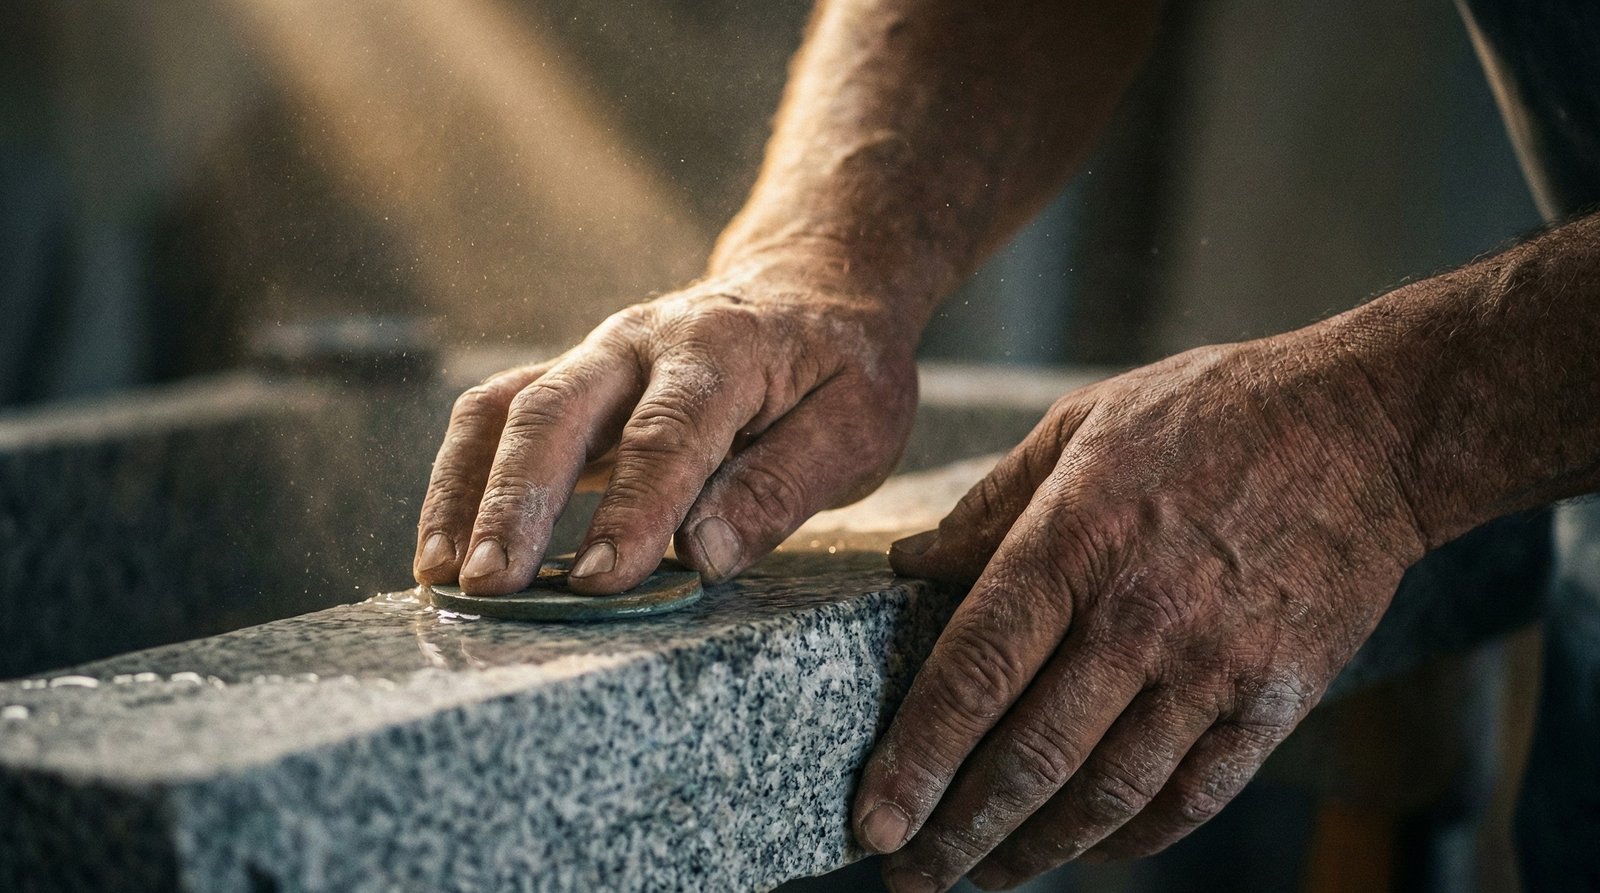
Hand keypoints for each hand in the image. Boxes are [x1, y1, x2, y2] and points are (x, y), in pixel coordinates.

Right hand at [412, 263, 917, 594]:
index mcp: (724, 349)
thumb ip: (780, 487)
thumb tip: (701, 556)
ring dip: (468, 492)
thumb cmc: (839, 370)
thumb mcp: (855, 426)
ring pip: (507, 409)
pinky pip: (494, 418)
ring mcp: (594, 357)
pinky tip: (445, 550)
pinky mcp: (568, 381)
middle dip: (518, 501)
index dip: (632, 510)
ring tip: (447, 578)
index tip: (601, 581)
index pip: (667, 434)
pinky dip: (460, 480)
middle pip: (558, 411)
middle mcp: (641, 342)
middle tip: (492, 586)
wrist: (810, 288)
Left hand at [851, 332, 1426, 889]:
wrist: (1369, 429)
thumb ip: (990, 506)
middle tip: (908, 878)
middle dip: (958, 834)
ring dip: (1035, 851)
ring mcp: (1212, 666)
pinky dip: (1132, 838)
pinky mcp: (1274, 699)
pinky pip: (1191, 795)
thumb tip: (910, 565)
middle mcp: (1137, 616)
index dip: (916, 759)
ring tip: (985, 880)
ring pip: (1106, 794)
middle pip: (1030, 756)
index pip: (975, 673)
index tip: (872, 821)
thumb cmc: (1213, 414)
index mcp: (1073, 540)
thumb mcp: (1083, 425)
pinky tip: (1089, 851)